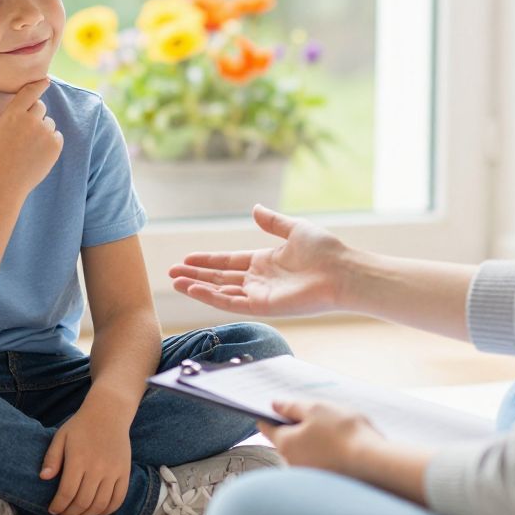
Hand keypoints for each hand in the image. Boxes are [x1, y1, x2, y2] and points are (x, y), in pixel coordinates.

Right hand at [0, 79, 61, 197]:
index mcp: (13, 114)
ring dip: (42, 129)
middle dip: (34, 114)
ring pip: (49, 122)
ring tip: (27, 146)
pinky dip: (50, 141)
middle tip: (22, 132)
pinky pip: (57, 136)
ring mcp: (45, 133)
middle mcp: (31, 121)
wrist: (4, 184)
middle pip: (40, 107)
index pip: (30, 92)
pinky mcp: (55, 146)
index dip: (39, 84)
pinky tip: (36, 153)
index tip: (45, 80)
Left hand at [40, 397, 131, 514]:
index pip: (67, 493)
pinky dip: (108, 511)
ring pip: (100, 505)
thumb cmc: (81, 425)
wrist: (109, 412)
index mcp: (78, 459)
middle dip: (70, 514)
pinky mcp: (124, 472)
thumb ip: (52, 458)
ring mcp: (113, 471)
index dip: (58, 506)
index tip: (53, 510)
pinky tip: (97, 512)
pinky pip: (118, 499)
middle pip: (83, 502)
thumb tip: (44, 478)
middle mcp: (97, 468)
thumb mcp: (61, 437)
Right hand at [168, 204, 350, 316]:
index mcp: (265, 261)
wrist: (342, 272)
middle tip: (171, 271)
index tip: (187, 258)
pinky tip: (193, 288)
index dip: (207, 260)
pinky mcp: (263, 306)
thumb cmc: (325, 251)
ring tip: (174, 280)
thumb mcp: (295, 229)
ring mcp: (260, 294)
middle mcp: (259, 280)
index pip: (228, 262)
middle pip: (219, 277)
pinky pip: (231, 302)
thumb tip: (255, 208)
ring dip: (197, 286)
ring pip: (220, 291)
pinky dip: (210, 296)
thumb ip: (273, 222)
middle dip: (195, 274)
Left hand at [258, 399, 380, 472]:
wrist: (374, 463)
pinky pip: (320, 462)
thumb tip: (275, 406)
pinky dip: (326, 453)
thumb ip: (292, 406)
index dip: (270, 414)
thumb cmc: (344, 432)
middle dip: (297, 427)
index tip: (276, 407)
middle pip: (287, 440)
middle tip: (317, 415)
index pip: (267, 427)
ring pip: (305, 451)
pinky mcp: (325, 482)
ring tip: (335, 429)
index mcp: (285, 443)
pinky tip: (342, 445)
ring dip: (314, 440)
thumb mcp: (316, 409)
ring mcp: (308, 475)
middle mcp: (292, 463)